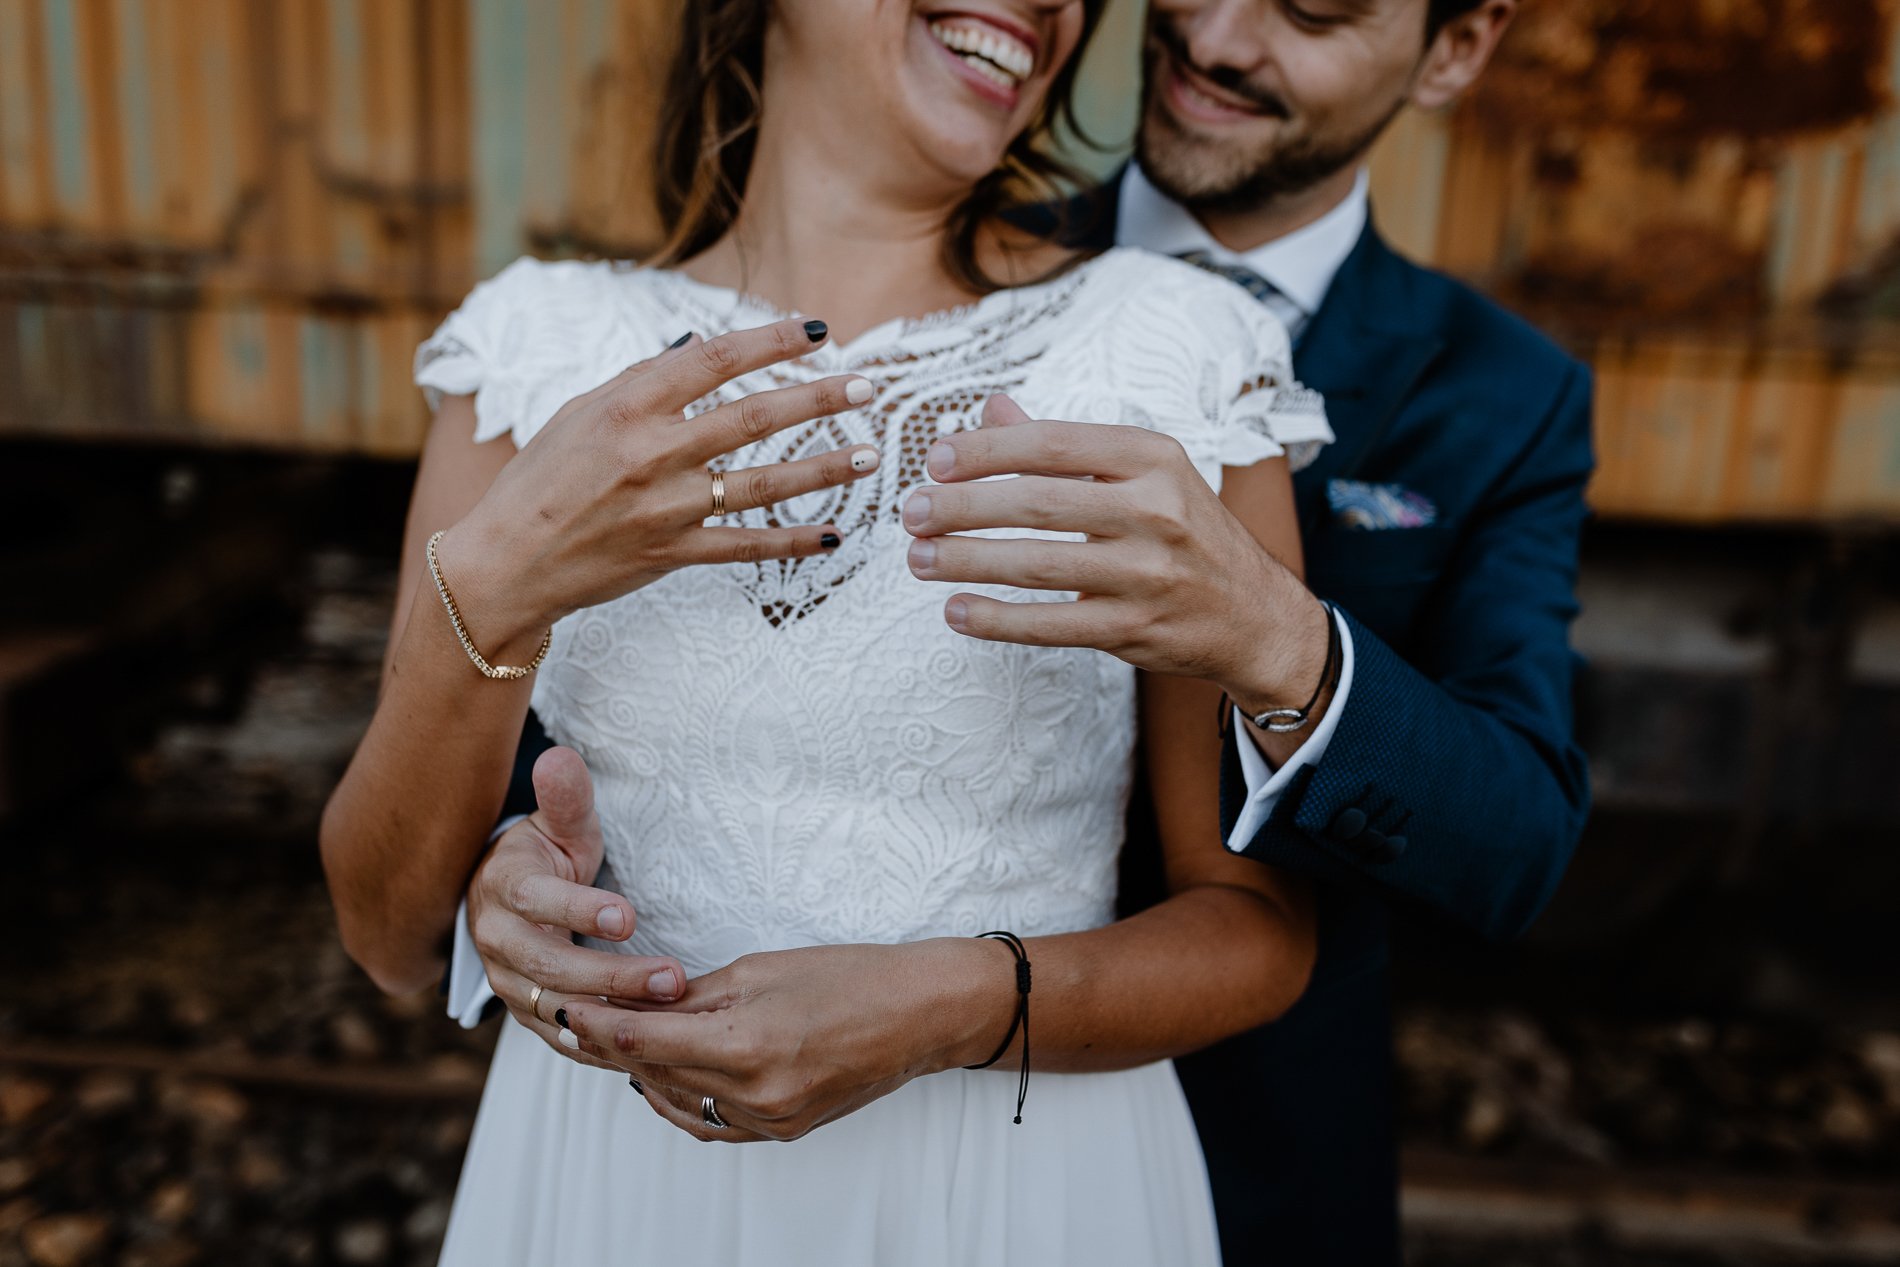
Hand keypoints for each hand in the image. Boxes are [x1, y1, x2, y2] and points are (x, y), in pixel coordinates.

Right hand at [436, 321, 880, 658]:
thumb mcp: (580, 412)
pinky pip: (746, 547)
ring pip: (762, 484)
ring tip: (868, 454)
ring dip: (823, 468)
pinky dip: (794, 544)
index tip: (816, 330)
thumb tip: (697, 343)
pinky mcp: (673, 554)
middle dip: (816, 399)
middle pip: (752, 418)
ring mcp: (666, 508)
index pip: (714, 359)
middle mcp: (651, 453)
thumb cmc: (541, 478)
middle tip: (866, 387)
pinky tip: (835, 535)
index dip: (769, 341)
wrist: (505, 562)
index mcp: (627, 405)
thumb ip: (642, 379)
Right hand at [467, 747, 686, 1069]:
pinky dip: (600, 1045)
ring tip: (672, 1010)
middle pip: (551, 967)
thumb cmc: (545, 855)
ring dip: (614, 1015)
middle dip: (613, 976)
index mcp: (502, 888)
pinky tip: (647, 1045)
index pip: (537, 902)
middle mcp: (497, 942)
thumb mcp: (558, 822)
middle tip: (673, 977)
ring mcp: (508, 984)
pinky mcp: (526, 1014)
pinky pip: (561, 1038)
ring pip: (557, 1009)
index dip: (580, 910)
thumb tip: (558, 757)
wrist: (507, 898)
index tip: (630, 916)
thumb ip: (566, 797)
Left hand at [559, 939, 1012, 1141]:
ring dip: (640, 1073)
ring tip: (608, 1045)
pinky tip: (659, 1076)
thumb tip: (638, 1002)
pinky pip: (708, 1121)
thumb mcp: (762, 967)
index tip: (561, 1004)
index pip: (642, 1039)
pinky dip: (677, 1098)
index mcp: (746, 1043)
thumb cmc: (850, 977)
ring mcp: (768, 1120)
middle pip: (653, 1072)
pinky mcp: (781, 1130)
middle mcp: (753, 1093)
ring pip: (676, 1100)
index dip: (595, 1023)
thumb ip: (694, 993)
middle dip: (610, 1045)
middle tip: (571, 1018)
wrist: (920, 1017)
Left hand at [901, 395, 1327, 715]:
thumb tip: (993, 407)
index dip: (989, 450)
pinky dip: (998, 619)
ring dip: (967, 561)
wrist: (1254, 615)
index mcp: (1155, 459)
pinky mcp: (1134, 628)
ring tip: (919, 558)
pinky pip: (1051, 625)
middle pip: (1037, 503)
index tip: (937, 458)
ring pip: (1037, 565)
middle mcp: (1156, 512)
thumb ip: (1066, 447)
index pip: (1056, 443)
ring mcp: (1147, 574)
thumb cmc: (1187, 533)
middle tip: (914, 511)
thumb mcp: (1145, 475)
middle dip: (963, 507)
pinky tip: (956, 611)